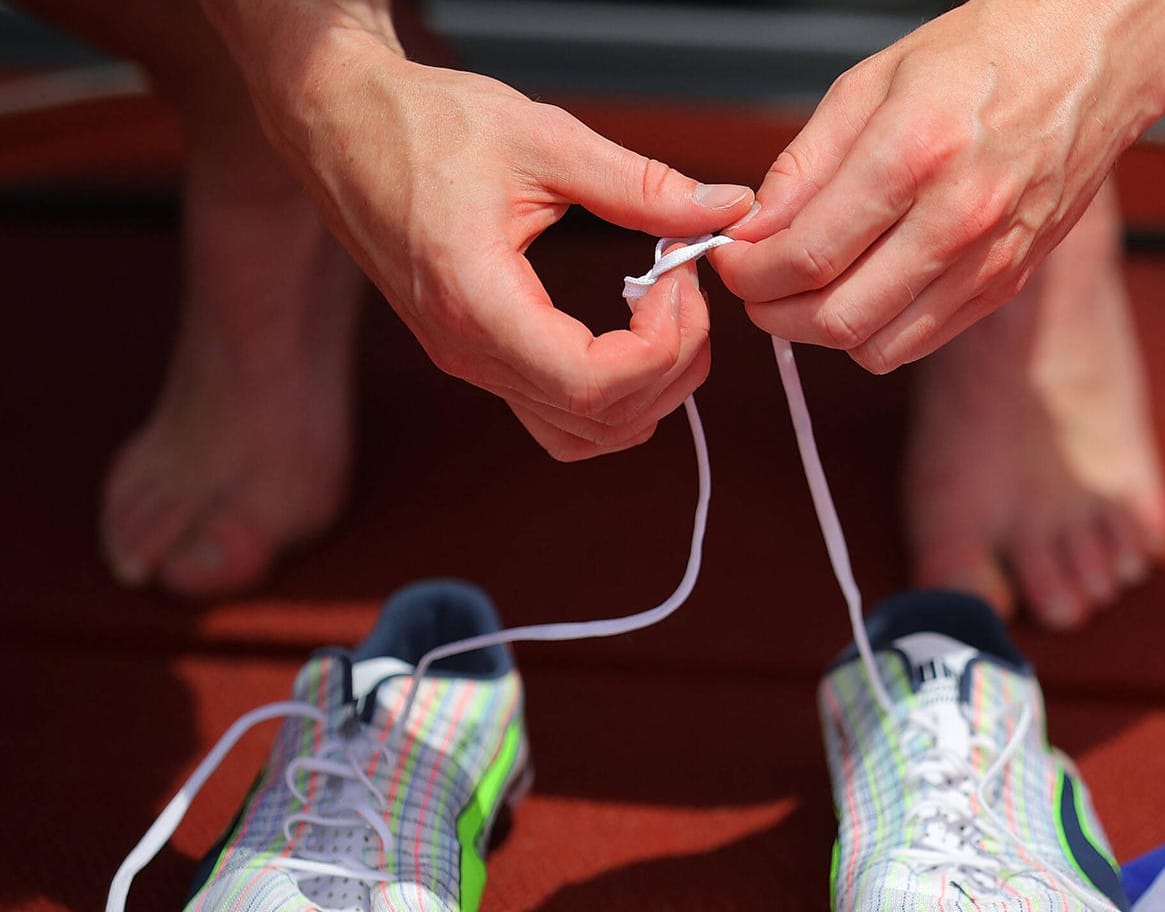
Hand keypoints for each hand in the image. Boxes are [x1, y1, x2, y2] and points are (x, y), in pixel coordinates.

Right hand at [211, 14, 754, 458]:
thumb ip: (640, 184)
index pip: (594, 384)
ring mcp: (467, 362)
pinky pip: (555, 415)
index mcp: (477, 303)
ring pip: (581, 435)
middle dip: (672, 364)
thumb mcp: (544, 140)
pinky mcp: (473, 355)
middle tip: (685, 287)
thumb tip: (723, 209)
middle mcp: (468, 352)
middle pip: (601, 419)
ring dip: (647, 391)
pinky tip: (628, 329)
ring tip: (664, 312)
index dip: (663, 346)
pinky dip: (610, 394)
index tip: (680, 278)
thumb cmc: (423, 123)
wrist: (340, 122)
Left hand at [708, 0, 1164, 373]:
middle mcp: (957, 218)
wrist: (1088, 59)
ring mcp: (990, 259)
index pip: (807, 254)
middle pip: (837, 316)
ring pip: (879, 345)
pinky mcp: (1009, 282)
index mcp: (914, 154)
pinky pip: (923, 340)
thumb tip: (755, 228)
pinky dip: (878, 332)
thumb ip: (805, 165)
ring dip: (823, 332)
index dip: (750, 273)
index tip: (730, 262)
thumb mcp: (871, 83)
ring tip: (805, 291)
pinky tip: (863, 291)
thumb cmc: (983, 56)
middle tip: (756, 287)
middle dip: (775, 313)